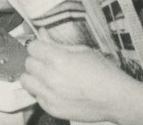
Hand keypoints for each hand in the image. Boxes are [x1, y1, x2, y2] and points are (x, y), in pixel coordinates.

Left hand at [21, 38, 142, 122]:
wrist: (116, 99)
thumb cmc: (104, 73)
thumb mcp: (82, 51)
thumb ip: (57, 44)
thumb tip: (41, 33)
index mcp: (57, 59)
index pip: (32, 47)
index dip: (38, 46)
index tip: (43, 48)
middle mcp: (50, 77)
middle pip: (28, 64)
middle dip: (36, 60)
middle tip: (48, 62)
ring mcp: (50, 95)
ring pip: (26, 81)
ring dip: (34, 77)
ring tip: (47, 76)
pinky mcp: (52, 109)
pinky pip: (36, 97)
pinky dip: (42, 92)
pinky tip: (55, 90)